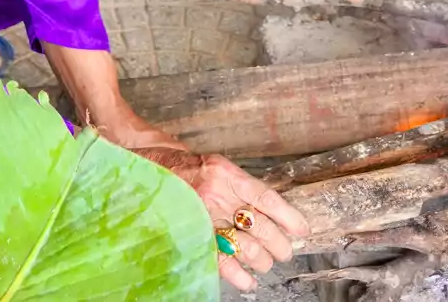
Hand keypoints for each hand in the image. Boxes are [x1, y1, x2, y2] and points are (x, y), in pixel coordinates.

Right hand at [126, 144, 305, 292]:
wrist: (144, 170)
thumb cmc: (181, 167)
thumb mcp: (213, 166)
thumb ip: (236, 185)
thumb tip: (267, 208)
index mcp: (225, 173)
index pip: (265, 197)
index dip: (287, 216)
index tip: (302, 230)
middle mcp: (215, 194)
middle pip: (259, 225)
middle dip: (278, 243)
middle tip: (285, 251)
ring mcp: (202, 216)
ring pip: (244, 245)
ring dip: (261, 259)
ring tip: (265, 263)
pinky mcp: (191, 234)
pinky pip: (219, 259)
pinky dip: (237, 273)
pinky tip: (247, 281)